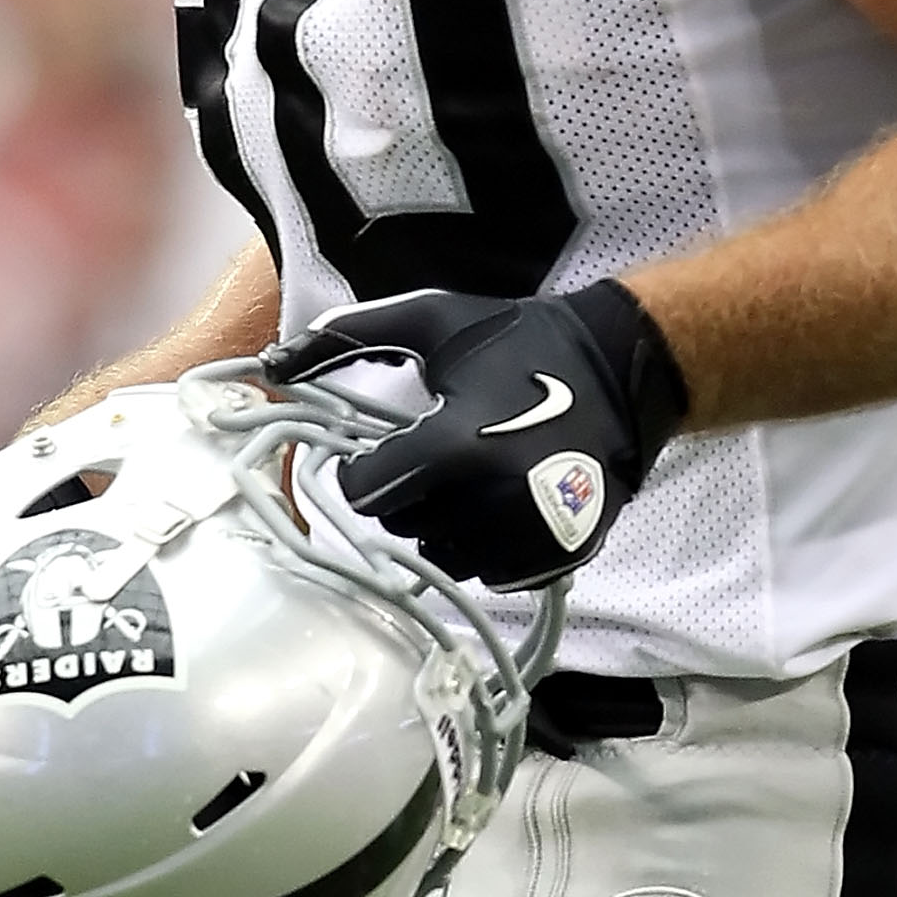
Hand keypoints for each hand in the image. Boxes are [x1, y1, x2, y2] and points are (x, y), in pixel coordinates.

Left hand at [260, 283, 687, 591]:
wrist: (624, 366)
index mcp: (457, 443)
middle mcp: (494, 500)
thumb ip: (348, 336)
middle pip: (405, 527)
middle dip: (404, 496)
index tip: (372, 454)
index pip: (369, 491)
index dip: (359, 472)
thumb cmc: (522, 340)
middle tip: (431, 459)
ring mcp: (531, 534)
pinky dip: (487, 547)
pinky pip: (495, 574)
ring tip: (467, 480)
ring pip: (447, 556)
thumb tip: (272, 361)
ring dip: (443, 525)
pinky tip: (498, 504)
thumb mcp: (433, 322)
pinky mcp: (559, 555)